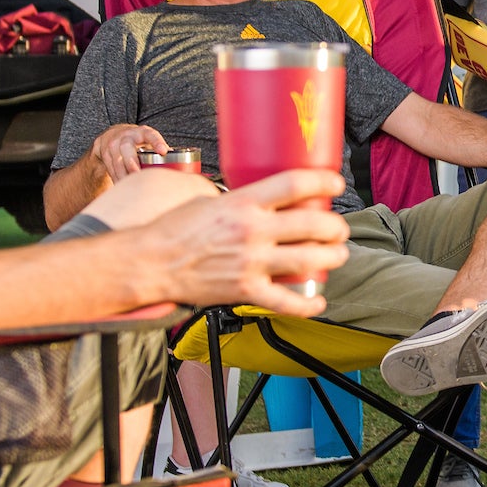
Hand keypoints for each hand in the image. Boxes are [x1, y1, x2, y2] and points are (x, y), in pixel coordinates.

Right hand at [95, 123, 169, 182]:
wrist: (111, 135)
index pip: (150, 135)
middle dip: (131, 162)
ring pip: (117, 161)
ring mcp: (113, 144)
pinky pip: (111, 169)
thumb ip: (160, 150)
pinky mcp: (105, 154)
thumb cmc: (137, 140)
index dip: (157, 142)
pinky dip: (117, 179)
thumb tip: (181, 165)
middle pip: (126, 148)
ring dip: (123, 176)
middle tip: (138, 175)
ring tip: (131, 187)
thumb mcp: (148, 140)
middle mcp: (126, 136)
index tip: (163, 151)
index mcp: (142, 132)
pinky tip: (123, 187)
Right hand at [151, 170, 350, 316]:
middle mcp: (251, 230)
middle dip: (335, 227)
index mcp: (242, 202)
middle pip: (312, 223)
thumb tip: (264, 197)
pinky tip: (318, 301)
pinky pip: (287, 302)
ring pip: (309, 260)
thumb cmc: (174, 229)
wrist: (149, 263)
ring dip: (332, 258)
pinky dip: (309, 304)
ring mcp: (250, 263)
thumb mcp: (208, 199)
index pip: (295, 184)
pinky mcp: (245, 291)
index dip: (324, 182)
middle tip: (338, 229)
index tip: (336, 183)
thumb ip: (240, 199)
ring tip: (336, 255)